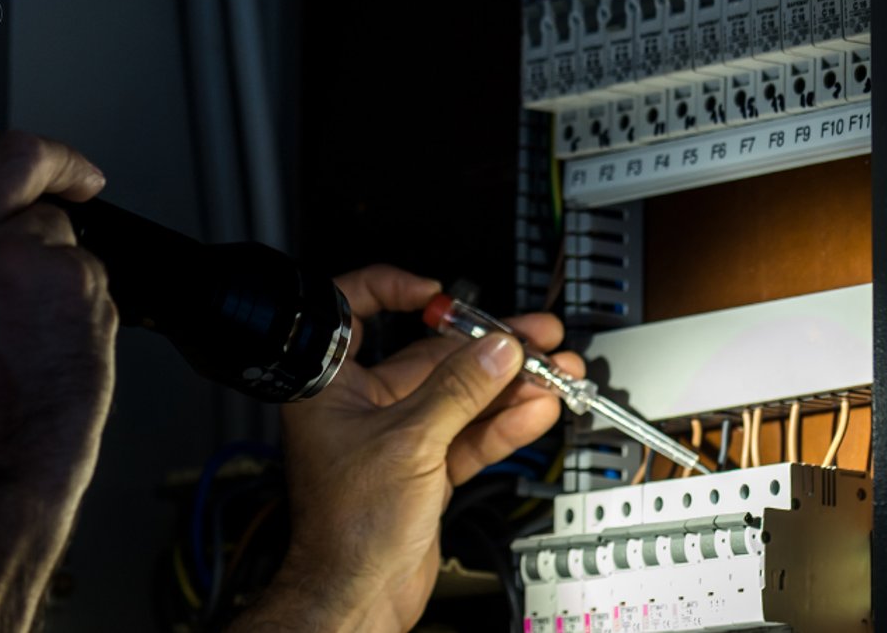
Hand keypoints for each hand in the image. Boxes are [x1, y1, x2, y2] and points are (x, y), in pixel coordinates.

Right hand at [0, 94, 116, 491]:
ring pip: (60, 224)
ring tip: (32, 321)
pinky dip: (82, 297)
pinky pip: (89, 268)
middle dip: (56, 160)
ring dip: (58, 259)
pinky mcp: (76, 281)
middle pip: (20, 151)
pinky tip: (55, 338)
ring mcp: (22, 256)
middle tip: (77, 180)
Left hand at [240, 266, 582, 632]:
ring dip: (508, 384)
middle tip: (532, 335)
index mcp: (331, 384)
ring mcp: (398, 436)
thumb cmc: (346, 528)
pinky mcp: (426, 468)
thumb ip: (458, 392)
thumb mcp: (409, 443)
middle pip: (428, 356)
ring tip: (555, 369)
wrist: (358, 596)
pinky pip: (470, 434)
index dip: (392, 289)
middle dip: (484, 347)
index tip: (437, 294)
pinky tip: (537, 409)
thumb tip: (495, 351)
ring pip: (459, 397)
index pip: (353, 310)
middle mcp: (362, 404)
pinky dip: (503, 423)